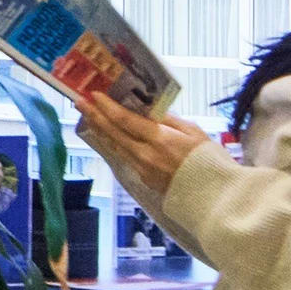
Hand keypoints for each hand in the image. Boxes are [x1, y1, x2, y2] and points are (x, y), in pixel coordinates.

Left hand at [76, 101, 208, 191]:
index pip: (126, 121)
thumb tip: (150, 110)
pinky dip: (113, 142)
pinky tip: (108, 134)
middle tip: (79, 101)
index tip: (94, 95)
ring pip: (115, 145)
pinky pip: (124, 156)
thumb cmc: (208, 160)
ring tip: (88, 115)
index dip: (108, 107)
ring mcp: (141, 168)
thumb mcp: (194, 132)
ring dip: (100, 129)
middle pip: (113, 133)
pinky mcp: (143, 178)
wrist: (212, 195)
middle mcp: (145, 154)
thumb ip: (170, 120)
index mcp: (160, 139)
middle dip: (95, 115)